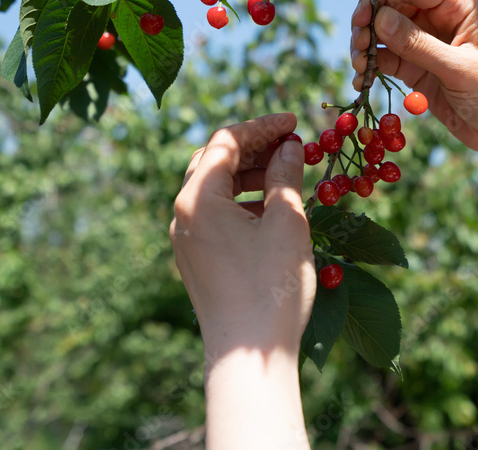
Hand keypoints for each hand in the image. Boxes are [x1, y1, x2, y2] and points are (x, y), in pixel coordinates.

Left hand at [171, 113, 312, 448]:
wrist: (247, 355)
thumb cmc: (270, 284)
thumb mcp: (286, 222)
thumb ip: (286, 176)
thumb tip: (290, 147)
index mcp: (197, 198)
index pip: (225, 141)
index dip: (262, 126)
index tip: (295, 123)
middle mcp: (182, 215)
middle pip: (214, 161)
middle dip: (255, 147)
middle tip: (292, 144)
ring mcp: (186, 240)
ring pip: (215, 189)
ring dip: (251, 175)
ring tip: (290, 175)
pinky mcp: (197, 260)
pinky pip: (216, 215)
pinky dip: (244, 202)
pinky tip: (274, 210)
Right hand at [351, 0, 477, 179]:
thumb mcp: (458, 69)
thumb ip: (418, 45)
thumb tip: (378, 19)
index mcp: (457, 4)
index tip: (362, 18)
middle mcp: (439, 16)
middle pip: (390, 5)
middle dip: (368, 22)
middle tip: (357, 45)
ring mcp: (425, 41)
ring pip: (383, 31)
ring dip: (364, 45)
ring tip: (358, 66)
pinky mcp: (415, 66)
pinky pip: (384, 58)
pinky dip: (369, 66)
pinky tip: (361, 81)